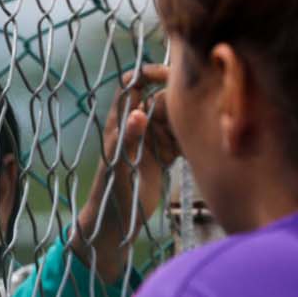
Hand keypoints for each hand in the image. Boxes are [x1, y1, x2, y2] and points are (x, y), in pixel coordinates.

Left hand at [71, 64, 179, 283]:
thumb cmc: (110, 195)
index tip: (169, 77)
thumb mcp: (119, 167)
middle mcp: (136, 126)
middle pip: (161, 99)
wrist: (115, 223)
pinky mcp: (163, 154)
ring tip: (175, 152)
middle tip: (176, 134)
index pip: (132, 84)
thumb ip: (128, 140)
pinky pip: (180, 138)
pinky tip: (183, 159)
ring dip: (182, 129)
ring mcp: (151, 140)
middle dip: (174, 108)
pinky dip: (187, 143)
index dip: (149, 73)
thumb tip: (139, 112)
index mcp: (121, 122)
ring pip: (174, 118)